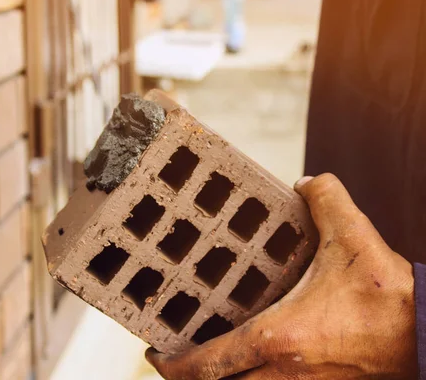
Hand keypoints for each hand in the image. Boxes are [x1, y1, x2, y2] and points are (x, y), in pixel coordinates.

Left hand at [146, 174, 416, 378]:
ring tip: (205, 365)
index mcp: (279, 338)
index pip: (210, 364)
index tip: (154, 355)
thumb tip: (303, 183)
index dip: (174, 365)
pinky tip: (250, 366)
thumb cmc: (389, 294)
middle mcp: (285, 373)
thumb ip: (325, 198)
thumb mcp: (353, 235)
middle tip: (172, 361)